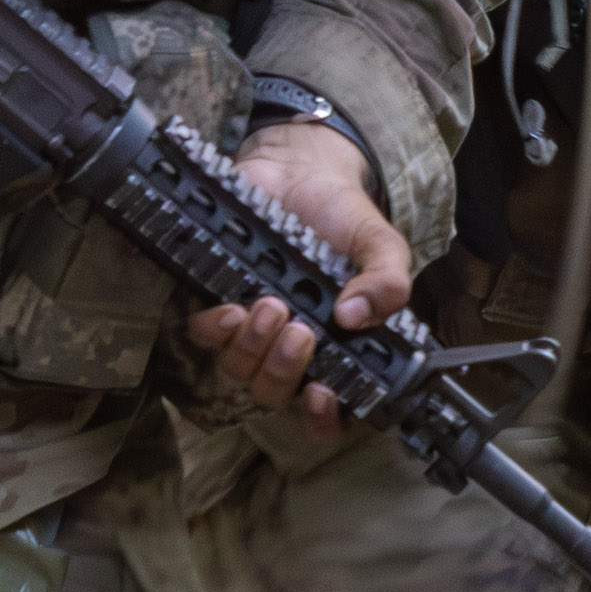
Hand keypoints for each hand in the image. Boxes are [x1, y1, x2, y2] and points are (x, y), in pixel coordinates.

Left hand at [183, 118, 409, 422]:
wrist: (301, 171)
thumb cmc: (343, 217)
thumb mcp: (380, 245)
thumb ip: (387, 283)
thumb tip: (355, 317)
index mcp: (334, 347)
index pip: (326, 410)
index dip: (322, 420)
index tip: (323, 396)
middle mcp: (289, 347)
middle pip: (273, 393)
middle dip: (284, 371)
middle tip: (300, 331)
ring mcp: (251, 327)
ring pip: (237, 369)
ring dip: (252, 347)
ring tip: (271, 305)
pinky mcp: (217, 299)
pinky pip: (203, 336)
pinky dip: (213, 329)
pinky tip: (230, 308)